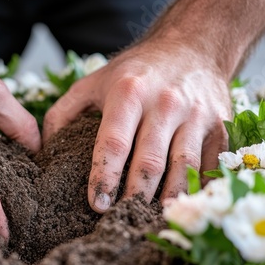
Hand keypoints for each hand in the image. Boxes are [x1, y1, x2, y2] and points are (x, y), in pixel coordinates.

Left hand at [43, 40, 231, 211]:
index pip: (114, 142)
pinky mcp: (220, 126)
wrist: (192, 46)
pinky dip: (197, 188)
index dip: (103, 176)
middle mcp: (166, 103)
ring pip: (183, 168)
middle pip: (149, 161)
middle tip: (120, 218)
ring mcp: (197, 115)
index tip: (95, 203)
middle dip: (134, 196)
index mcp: (130, 92)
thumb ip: (63, 112)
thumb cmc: (136, 70)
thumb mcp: (93, 82)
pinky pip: (210, 165)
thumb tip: (44, 150)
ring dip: (167, 199)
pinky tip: (182, 204)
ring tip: (150, 218)